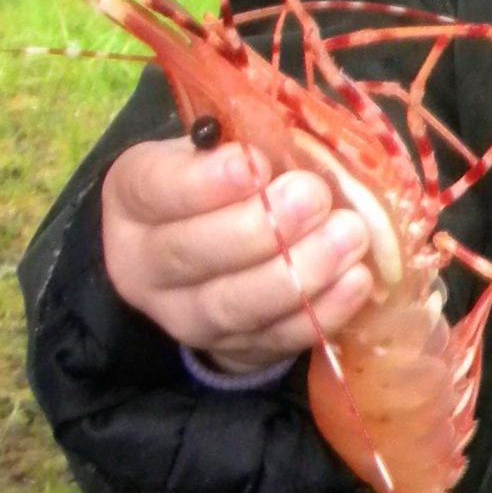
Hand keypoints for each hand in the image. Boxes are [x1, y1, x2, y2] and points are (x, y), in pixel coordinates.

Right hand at [102, 136, 377, 374]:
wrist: (211, 253)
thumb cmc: (225, 181)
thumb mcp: (221, 148)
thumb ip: (250, 143)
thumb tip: (306, 144)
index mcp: (135, 198)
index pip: (156, 189)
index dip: (205, 182)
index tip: (255, 165)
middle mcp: (145, 265)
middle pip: (190, 255)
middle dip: (260, 228)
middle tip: (314, 197)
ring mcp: (186, 317)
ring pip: (233, 305)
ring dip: (298, 272)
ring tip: (349, 235)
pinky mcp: (234, 350)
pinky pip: (276, 339)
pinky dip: (321, 312)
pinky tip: (356, 280)